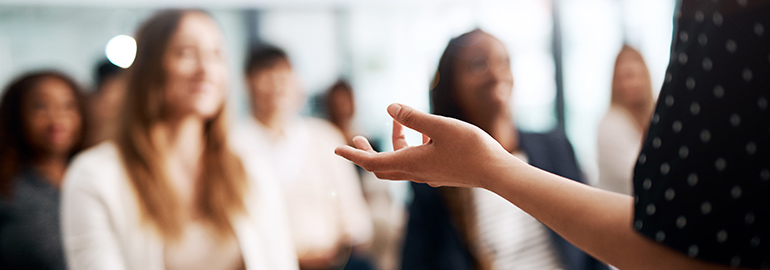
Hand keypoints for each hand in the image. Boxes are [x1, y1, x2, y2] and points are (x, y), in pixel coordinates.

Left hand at [334, 103, 515, 187]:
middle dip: (367, 152)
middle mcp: (416, 172)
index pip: (372, 162)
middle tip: (358, 138)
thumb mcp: (439, 126)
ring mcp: (429, 175)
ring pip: (401, 162)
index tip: (336, 148)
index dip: (352, 155)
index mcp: (410, 163)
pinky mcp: (441, 173)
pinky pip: (417, 162)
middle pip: (382, 166)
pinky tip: (425, 133)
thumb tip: (390, 107)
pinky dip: (412, 147)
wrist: (496, 171)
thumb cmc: (470, 147)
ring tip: (400, 121)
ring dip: (395, 143)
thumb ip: (413, 117)